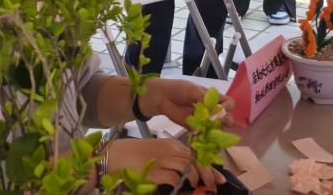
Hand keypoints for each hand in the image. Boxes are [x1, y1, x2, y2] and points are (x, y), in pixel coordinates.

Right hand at [104, 138, 223, 189]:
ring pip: (188, 168)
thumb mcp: (156, 152)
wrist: (113, 155)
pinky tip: (179, 188)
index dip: (209, 166)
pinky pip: (173, 179)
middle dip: (208, 174)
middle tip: (213, 185)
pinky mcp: (154, 172)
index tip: (219, 177)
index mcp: (170, 144)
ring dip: (196, 179)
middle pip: (195, 161)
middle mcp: (169, 150)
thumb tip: (189, 172)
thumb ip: (172, 159)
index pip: (196, 154)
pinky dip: (179, 184)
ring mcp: (162, 160)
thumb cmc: (133, 155)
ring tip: (198, 187)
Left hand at [139, 78, 234, 127]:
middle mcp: (211, 110)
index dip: (228, 106)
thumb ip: (204, 99)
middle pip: (226, 117)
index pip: (228, 103)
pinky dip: (206, 136)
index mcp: (213, 98)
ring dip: (218, 130)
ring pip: (216, 127)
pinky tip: (205, 136)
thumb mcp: (192, 90)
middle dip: (226, 120)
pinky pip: (204, 134)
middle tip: (220, 122)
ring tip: (212, 129)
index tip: (222, 108)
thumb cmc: (178, 89)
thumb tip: (215, 110)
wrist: (162, 97)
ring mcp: (203, 120)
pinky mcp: (195, 128)